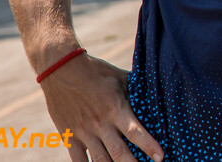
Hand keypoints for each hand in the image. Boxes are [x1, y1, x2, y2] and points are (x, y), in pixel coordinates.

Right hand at [39, 53, 163, 161]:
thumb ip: (136, 91)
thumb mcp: (120, 78)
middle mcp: (100, 124)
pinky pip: (78, 161)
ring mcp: (83, 132)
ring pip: (100, 161)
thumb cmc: (96, 72)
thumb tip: (156, 95)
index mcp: (115, 108)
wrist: (61, 68)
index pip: (135, 132)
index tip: (160, 157)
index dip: (149, 146)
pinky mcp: (69, 136)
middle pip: (119, 153)